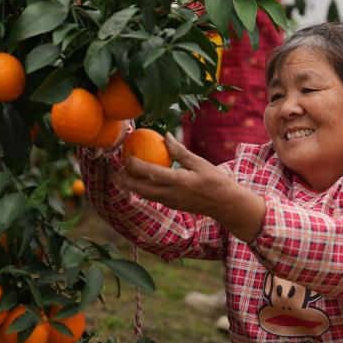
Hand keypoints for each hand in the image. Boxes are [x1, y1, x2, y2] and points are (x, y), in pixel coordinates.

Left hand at [114, 132, 235, 217]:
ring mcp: (171, 202)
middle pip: (142, 189)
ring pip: (146, 195)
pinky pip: (154, 197)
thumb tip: (165, 136)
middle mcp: (172, 194)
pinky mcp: (173, 205)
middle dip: (127, 181)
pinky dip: (144, 190)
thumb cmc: (215, 180)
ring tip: (124, 177)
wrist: (225, 204)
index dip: (135, 166)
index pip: (151, 173)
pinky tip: (141, 183)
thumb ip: (180, 151)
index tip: (127, 156)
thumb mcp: (200, 163)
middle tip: (117, 170)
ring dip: (133, 187)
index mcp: (179, 181)